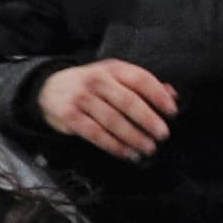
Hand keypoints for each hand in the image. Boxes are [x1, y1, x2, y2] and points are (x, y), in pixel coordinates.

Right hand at [40, 58, 178, 159]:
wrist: (49, 88)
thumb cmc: (92, 84)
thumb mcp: (115, 76)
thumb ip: (143, 84)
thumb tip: (172, 95)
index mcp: (113, 68)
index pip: (140, 79)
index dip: (158, 96)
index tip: (173, 111)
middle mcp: (97, 81)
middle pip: (127, 101)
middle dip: (148, 120)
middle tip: (163, 134)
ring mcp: (82, 98)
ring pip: (112, 120)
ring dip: (133, 137)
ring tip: (149, 148)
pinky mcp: (70, 117)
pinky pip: (95, 134)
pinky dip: (114, 146)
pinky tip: (128, 154)